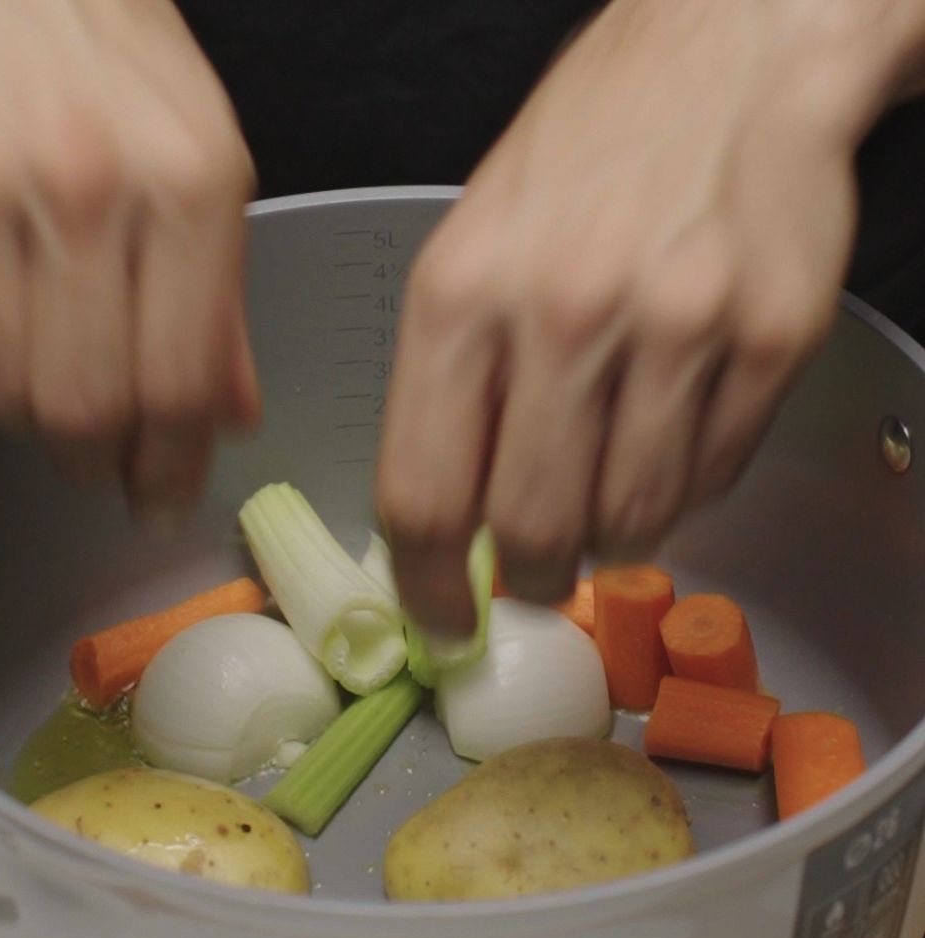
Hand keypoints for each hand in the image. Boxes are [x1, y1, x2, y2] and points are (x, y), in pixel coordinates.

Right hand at [0, 0, 258, 522]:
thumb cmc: (125, 72)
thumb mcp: (209, 174)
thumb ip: (222, 306)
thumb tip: (228, 418)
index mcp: (189, 190)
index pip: (177, 383)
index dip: (168, 467)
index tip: (160, 501)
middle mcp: (86, 191)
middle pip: (79, 404)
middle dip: (93, 460)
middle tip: (103, 464)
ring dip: (29, 413)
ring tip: (53, 382)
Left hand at [378, 0, 913, 632]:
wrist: (731, 52)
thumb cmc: (587, 156)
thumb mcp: (472, 247)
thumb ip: (454, 386)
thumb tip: (453, 518)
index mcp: (460, 293)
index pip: (424, 492)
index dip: (427, 585)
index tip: (442, 620)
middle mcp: (563, 311)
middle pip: (531, 529)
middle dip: (530, 578)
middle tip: (535, 575)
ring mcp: (677, 325)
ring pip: (632, 519)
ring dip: (612, 536)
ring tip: (607, 496)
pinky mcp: (773, 336)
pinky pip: (715, 476)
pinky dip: (684, 488)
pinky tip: (670, 437)